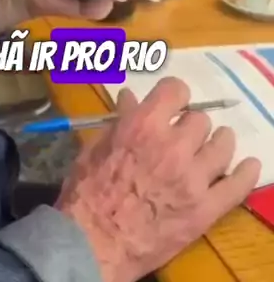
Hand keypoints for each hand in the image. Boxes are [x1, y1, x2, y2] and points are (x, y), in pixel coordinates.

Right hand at [56, 78, 260, 281]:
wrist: (93, 243)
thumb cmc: (87, 193)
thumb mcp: (97, 148)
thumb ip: (120, 121)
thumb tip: (130, 98)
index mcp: (144, 126)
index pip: (176, 91)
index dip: (174, 96)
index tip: (172, 105)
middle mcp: (173, 146)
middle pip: (200, 120)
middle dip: (190, 125)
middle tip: (182, 138)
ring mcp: (193, 179)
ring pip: (223, 145)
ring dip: (217, 143)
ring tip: (211, 148)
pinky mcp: (205, 209)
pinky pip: (236, 186)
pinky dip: (245, 173)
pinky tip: (248, 166)